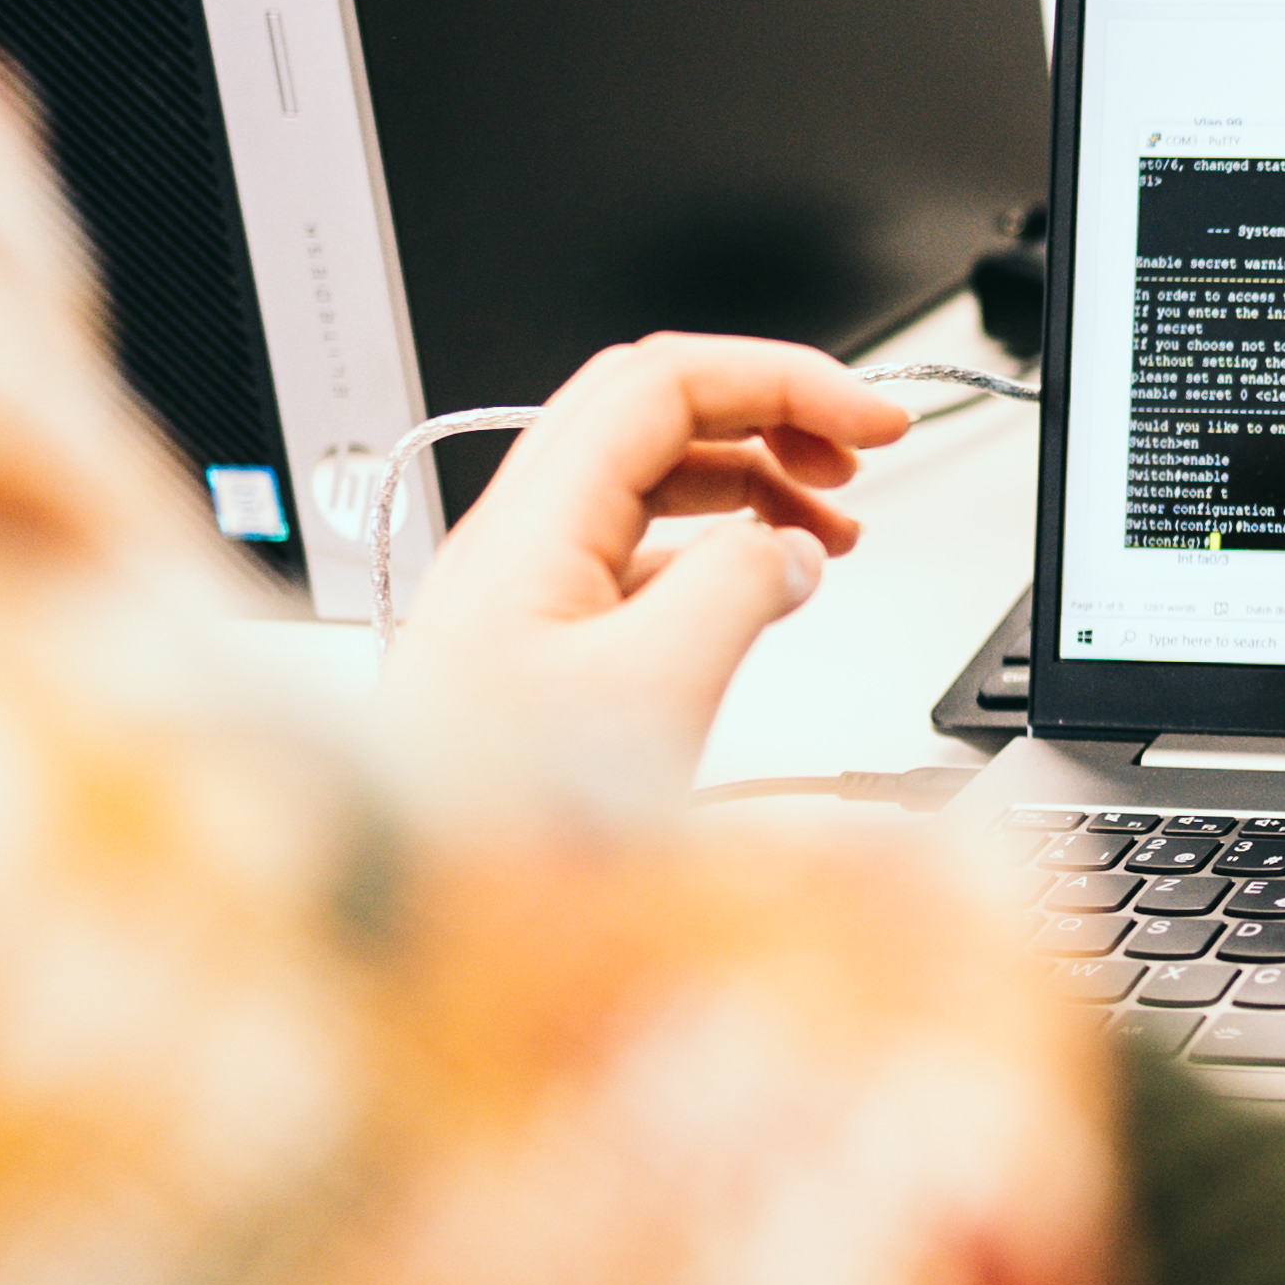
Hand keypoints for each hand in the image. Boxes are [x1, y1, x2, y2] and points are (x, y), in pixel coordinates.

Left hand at [383, 336, 908, 788]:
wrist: (411, 904)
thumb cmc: (497, 821)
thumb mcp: (652, 691)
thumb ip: (738, 591)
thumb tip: (790, 550)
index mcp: (535, 526)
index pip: (667, 381)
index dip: (784, 380)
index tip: (873, 420)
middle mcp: (519, 539)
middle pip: (654, 413)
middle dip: (768, 415)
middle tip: (857, 453)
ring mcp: (522, 588)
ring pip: (647, 481)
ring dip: (750, 481)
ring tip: (829, 529)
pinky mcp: (536, 643)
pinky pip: (635, 553)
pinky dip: (715, 546)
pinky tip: (760, 590)